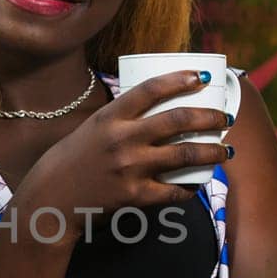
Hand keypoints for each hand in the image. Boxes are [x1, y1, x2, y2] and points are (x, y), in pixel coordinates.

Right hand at [16, 69, 231, 236]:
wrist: (50, 199)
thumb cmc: (72, 161)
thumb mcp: (92, 129)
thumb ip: (122, 119)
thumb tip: (158, 109)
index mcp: (111, 117)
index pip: (152, 89)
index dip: (181, 79)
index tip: (203, 78)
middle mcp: (122, 139)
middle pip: (177, 120)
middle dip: (209, 116)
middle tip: (225, 118)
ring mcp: (130, 168)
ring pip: (185, 155)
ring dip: (212, 151)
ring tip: (225, 150)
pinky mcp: (134, 196)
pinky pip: (173, 191)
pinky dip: (191, 188)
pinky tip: (200, 183)